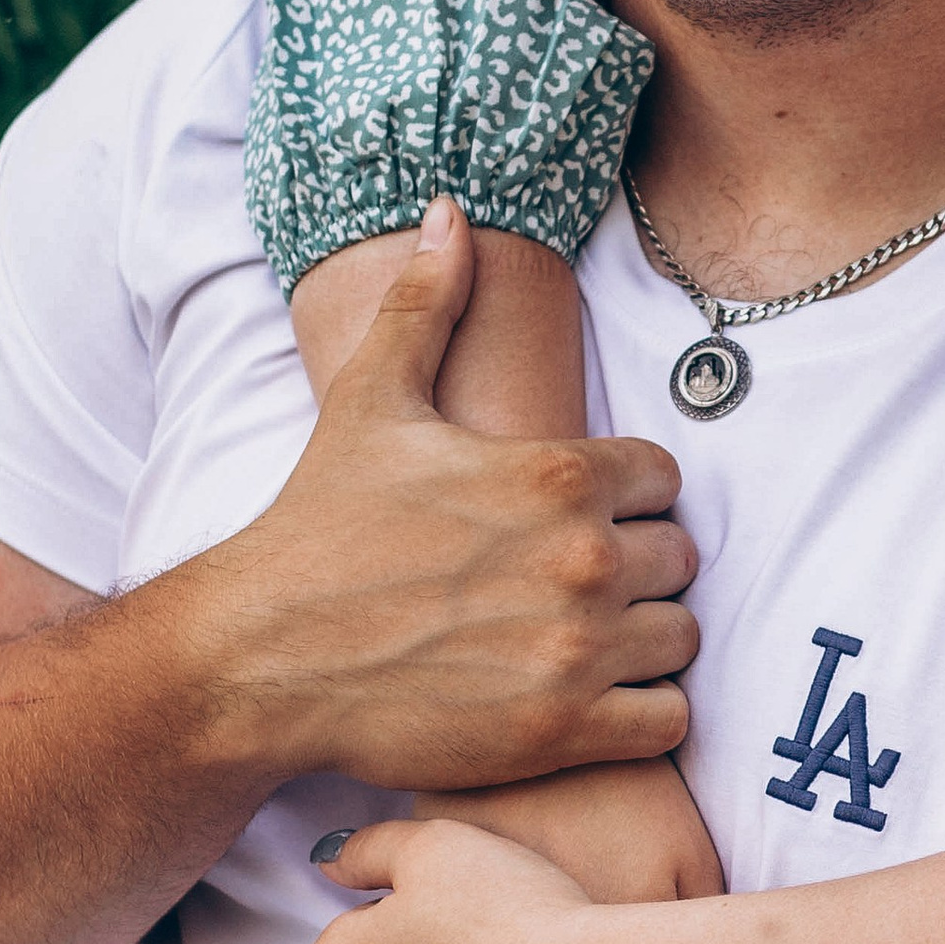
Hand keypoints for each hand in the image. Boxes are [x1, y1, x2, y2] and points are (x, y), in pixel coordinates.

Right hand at [181, 204, 699, 791]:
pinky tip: (584, 698)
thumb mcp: (371, 401)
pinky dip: (640, 713)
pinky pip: (667, 719)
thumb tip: (448, 211)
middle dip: (635, 567)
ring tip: (577, 641)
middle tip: (568, 584)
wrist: (262, 658)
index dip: (621, 497)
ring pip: (682, 636)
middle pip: (680, 557)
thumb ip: (425, 304)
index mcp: (556, 471)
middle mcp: (582, 557)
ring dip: (642, 641)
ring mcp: (578, 650)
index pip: (662, 477)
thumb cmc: (318, 526)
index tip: (570, 518)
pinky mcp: (565, 732)